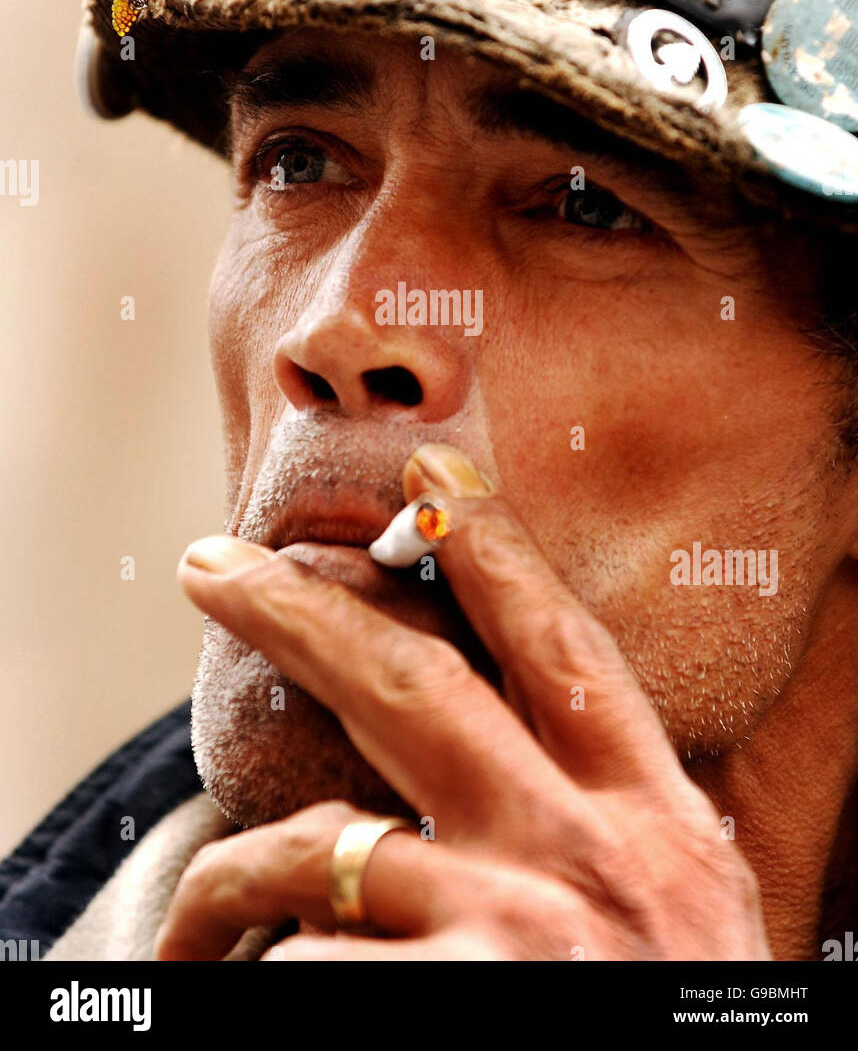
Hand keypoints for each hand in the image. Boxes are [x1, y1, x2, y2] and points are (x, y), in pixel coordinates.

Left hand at [156, 445, 770, 960]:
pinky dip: (258, 987)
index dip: (496, 551)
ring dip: (228, 881)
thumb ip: (614, 835)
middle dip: (302, 610)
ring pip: (317, 845)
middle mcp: (582, 858)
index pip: (565, 651)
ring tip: (187, 935)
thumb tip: (512, 755)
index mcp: (653, 830)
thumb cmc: (672, 1031)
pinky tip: (242, 1003)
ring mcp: (507, 932)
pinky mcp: (439, 1006)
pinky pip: (302, 970)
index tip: (431, 483)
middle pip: (414, 684)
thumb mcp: (682, 929)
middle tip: (212, 567)